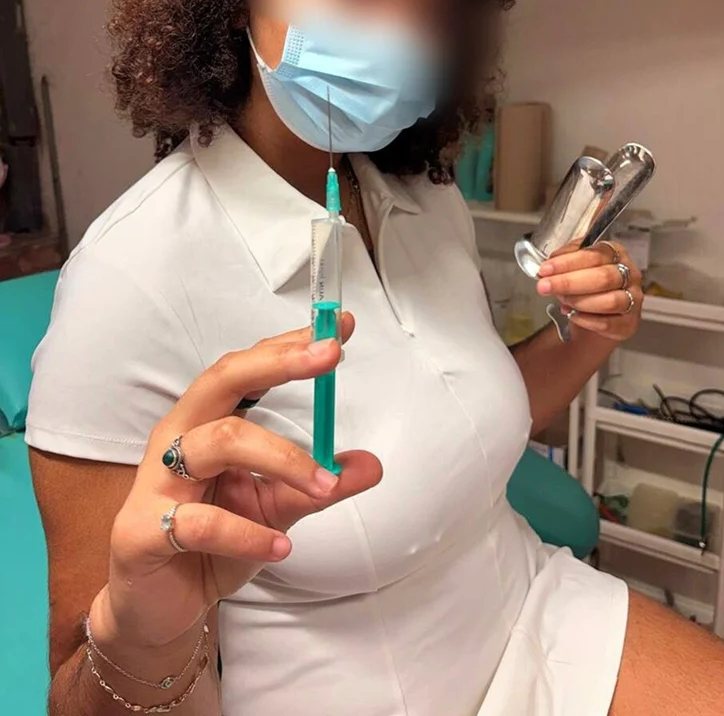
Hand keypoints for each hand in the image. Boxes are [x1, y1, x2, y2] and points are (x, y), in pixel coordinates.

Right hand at [90, 314, 381, 654]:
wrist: (157, 608)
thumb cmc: (212, 543)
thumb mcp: (276, 509)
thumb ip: (319, 486)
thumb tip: (372, 465)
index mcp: (207, 422)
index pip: (248, 368)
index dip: (291, 344)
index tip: (339, 326)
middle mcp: (179, 438)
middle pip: (222, 380)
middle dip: (278, 363)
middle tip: (329, 355)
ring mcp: (156, 481)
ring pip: (219, 442)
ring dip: (282, 459)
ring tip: (324, 486)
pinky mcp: (142, 531)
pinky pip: (198, 522)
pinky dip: (246, 533)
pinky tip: (280, 547)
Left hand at [535, 241, 642, 342]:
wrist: (598, 312)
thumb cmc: (588, 282)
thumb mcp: (577, 263)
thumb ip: (565, 259)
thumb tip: (549, 263)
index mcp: (615, 253)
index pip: (594, 255)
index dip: (567, 262)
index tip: (545, 269)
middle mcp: (629, 274)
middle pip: (603, 277)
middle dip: (569, 282)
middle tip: (544, 286)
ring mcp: (633, 299)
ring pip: (609, 301)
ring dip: (579, 301)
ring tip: (561, 300)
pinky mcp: (628, 323)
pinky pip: (607, 323)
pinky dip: (585, 319)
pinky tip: (571, 314)